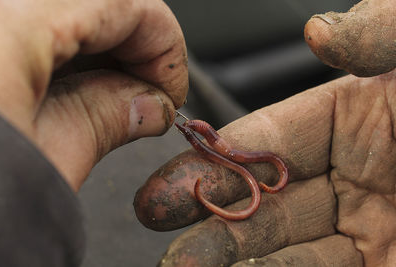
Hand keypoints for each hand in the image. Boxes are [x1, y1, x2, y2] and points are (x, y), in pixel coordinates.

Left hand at [0, 0, 187, 190]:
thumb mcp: (48, 166)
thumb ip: (105, 120)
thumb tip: (149, 105)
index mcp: (10, 23)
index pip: (125, 3)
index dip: (167, 48)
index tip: (172, 94)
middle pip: (96, 2)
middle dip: (135, 51)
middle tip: (144, 104)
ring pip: (64, 11)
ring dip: (97, 54)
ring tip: (103, 105)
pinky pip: (30, 24)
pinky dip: (60, 54)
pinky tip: (63, 92)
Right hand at [134, 0, 395, 265]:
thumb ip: (376, 35)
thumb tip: (318, 30)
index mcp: (351, 122)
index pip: (267, 138)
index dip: (216, 159)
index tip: (172, 182)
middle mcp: (349, 176)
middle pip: (260, 195)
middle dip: (206, 210)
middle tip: (159, 218)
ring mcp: (360, 227)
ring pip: (278, 244)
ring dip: (228, 253)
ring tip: (185, 262)